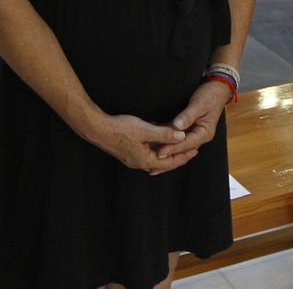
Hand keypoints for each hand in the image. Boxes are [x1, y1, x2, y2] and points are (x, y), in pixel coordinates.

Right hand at [84, 113, 198, 174]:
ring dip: (167, 151)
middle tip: (191, 149)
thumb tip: (182, 136)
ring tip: (178, 144)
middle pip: (164, 162)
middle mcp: (140, 163)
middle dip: (178, 155)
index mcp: (146, 160)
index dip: (184, 155)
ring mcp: (133, 158)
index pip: (171, 162)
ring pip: (155, 157)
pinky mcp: (128, 152)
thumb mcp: (145, 130)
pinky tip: (159, 139)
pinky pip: (147, 152)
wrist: (98, 129)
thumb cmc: (120, 129)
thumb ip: (165, 134)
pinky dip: (157, 147)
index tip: (195, 150)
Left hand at [156, 81, 228, 158]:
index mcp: (204, 133)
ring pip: (178, 147)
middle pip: (181, 151)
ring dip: (166, 154)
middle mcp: (199, 137)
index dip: (171, 148)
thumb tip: (176, 126)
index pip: (185, 143)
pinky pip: (177, 140)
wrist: (217, 90)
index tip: (159, 153)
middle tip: (151, 166)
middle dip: (167, 158)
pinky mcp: (188, 131)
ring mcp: (194, 135)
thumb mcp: (199, 105)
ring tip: (151, 164)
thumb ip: (187, 116)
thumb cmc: (210, 96)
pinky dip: (167, 144)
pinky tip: (156, 147)